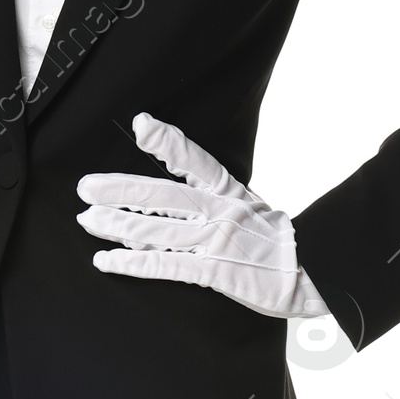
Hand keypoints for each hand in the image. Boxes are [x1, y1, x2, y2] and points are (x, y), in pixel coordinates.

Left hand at [76, 112, 340, 326]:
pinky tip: (106, 260)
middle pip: (161, 195)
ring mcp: (215, 241)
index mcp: (230, 193)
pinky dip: (132, 262)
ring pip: (155, 228)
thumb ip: (220, 200)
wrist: (314, 273)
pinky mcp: (213, 271)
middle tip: (85, 186)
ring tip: (86, 219)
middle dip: (120, 189)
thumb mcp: (253, 210)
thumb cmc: (282, 246)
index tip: (141, 125)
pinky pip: (164, 265)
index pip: (196, 161)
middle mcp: (219, 212)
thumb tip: (185, 199)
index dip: (168, 143)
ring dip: (116, 223)